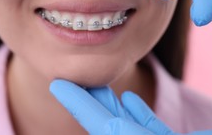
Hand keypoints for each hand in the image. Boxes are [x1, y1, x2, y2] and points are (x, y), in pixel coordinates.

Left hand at [50, 79, 211, 134]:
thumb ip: (140, 131)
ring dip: (110, 105)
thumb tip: (115, 122)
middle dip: (89, 103)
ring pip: (131, 127)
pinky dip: (139, 116)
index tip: (58, 86)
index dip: (82, 106)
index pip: (109, 130)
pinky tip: (130, 101)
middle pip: (113, 127)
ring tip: (93, 85)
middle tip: (64, 81)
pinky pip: (153, 133)